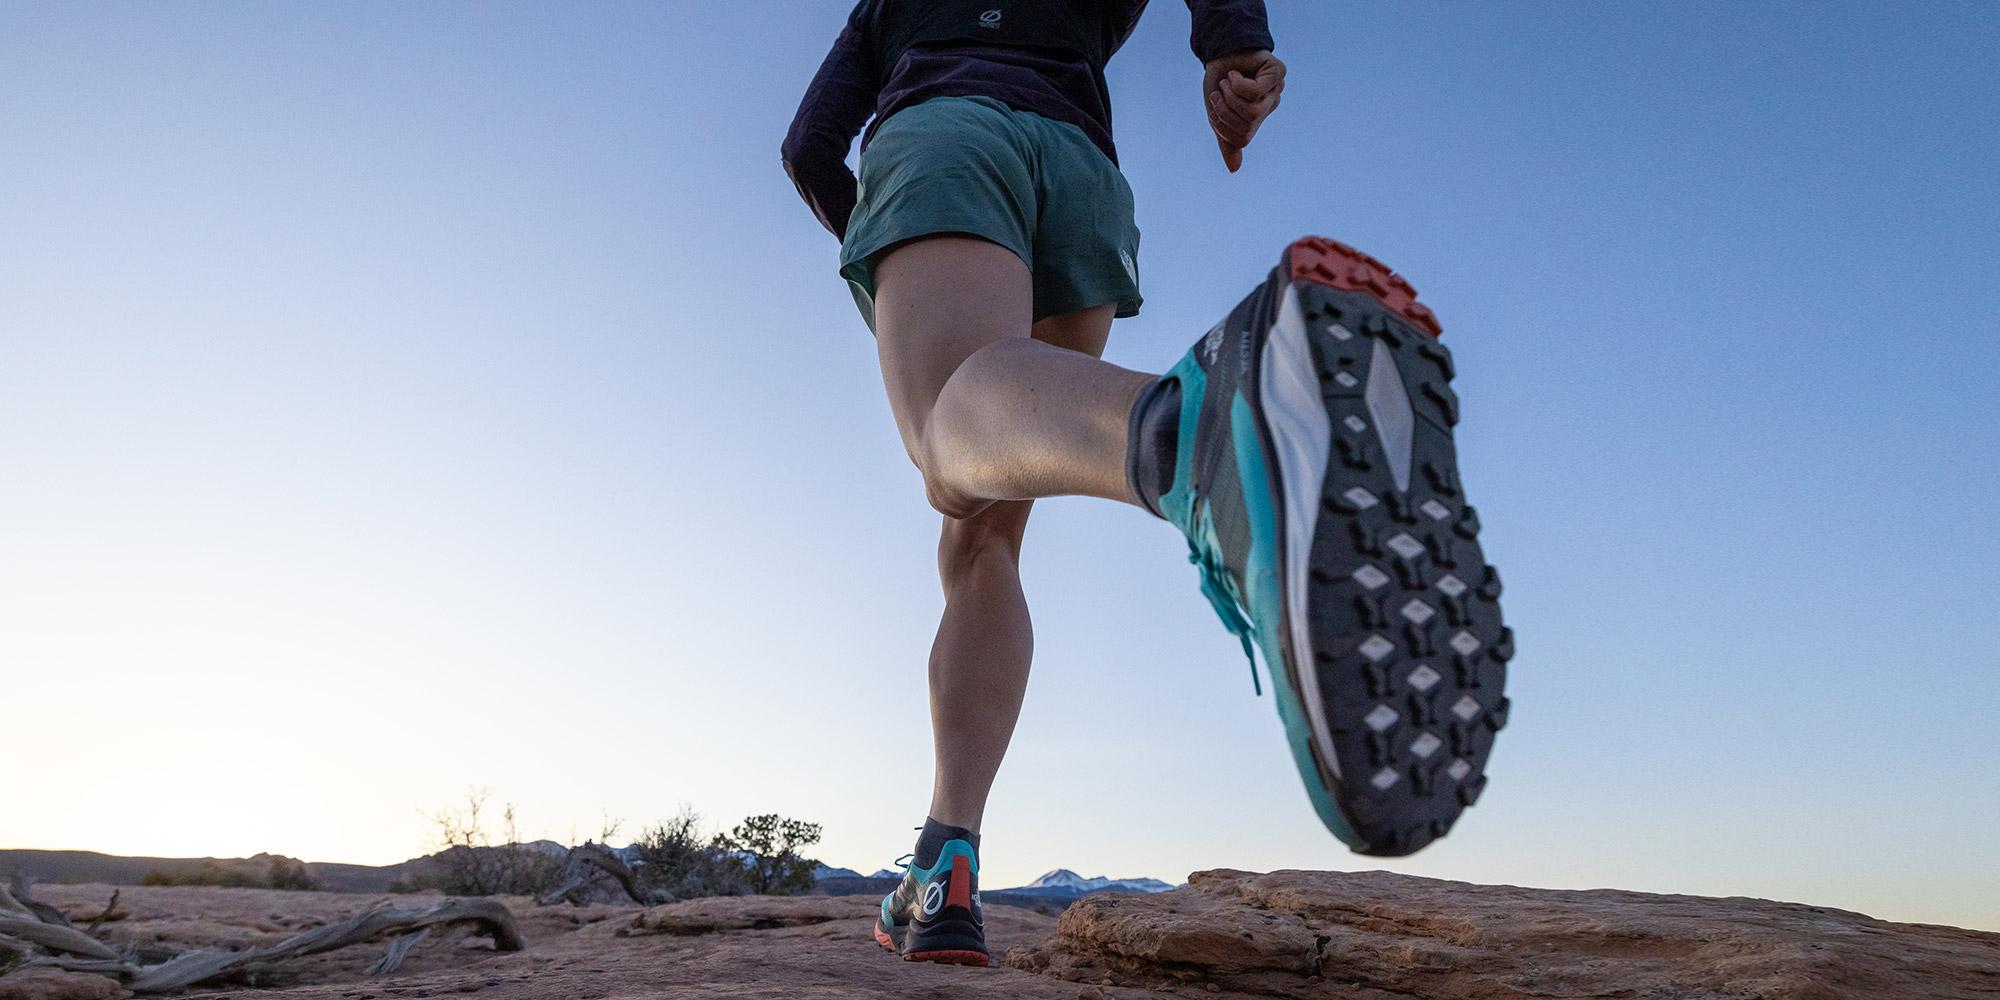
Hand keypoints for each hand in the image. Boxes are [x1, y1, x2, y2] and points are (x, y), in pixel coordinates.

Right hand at [1202, 49, 1285, 171]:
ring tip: (1227, 82)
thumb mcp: (1218, 116)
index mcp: (1257, 119)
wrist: (1219, 53)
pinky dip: (1238, 84)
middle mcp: (1270, 105)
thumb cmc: (1219, 83)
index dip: (1223, 126)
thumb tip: (1234, 170)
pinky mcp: (1278, 73)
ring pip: (1251, 110)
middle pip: (1247, 123)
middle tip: (1220, 92)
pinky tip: (1235, 74)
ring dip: (1230, 95)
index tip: (1214, 107)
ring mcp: (1276, 89)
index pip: (1242, 138)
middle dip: (1225, 109)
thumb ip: (1227, 141)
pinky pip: (1255, 92)